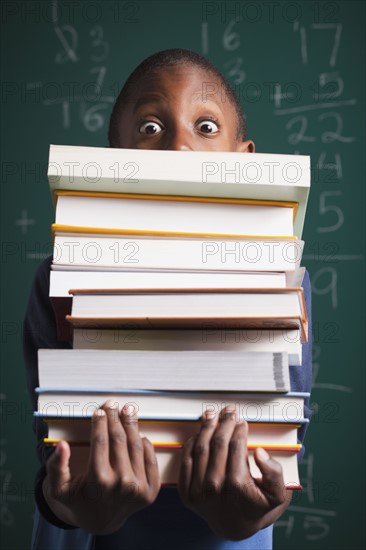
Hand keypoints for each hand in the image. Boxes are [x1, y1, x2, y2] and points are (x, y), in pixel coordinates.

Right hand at [43, 401, 159, 533]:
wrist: (101, 520)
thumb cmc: (79, 499)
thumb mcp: (59, 488)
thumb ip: (56, 467)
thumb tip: (61, 446)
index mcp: (98, 481)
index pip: (100, 442)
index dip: (100, 423)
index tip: (99, 410)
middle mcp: (121, 485)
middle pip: (119, 440)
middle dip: (115, 418)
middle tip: (113, 404)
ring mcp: (138, 488)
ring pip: (136, 446)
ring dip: (132, 425)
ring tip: (127, 410)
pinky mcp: (151, 490)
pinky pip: (150, 458)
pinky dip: (145, 443)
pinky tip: (138, 432)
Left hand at [178, 407, 291, 540]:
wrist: (236, 526)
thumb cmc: (257, 505)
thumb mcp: (277, 494)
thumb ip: (274, 473)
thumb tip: (260, 452)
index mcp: (237, 485)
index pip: (236, 445)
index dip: (239, 429)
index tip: (242, 421)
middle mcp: (214, 488)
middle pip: (218, 443)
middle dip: (224, 422)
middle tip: (229, 411)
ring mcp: (197, 490)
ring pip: (201, 447)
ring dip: (207, 426)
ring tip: (213, 414)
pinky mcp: (186, 492)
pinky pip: (186, 459)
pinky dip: (192, 441)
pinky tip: (200, 431)